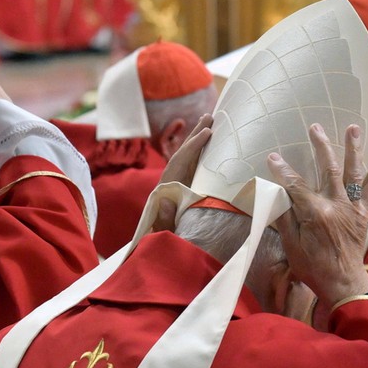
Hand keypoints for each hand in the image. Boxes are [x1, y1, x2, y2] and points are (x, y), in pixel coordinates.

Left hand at [151, 114, 212, 231]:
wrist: (158, 251)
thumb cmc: (165, 241)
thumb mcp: (166, 233)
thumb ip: (166, 219)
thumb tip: (167, 201)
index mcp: (167, 190)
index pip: (180, 163)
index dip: (193, 147)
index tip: (207, 133)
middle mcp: (170, 182)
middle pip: (183, 154)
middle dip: (195, 135)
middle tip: (209, 116)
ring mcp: (177, 183)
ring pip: (187, 157)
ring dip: (198, 140)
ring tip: (209, 121)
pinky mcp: (184, 187)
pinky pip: (192, 165)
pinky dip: (200, 152)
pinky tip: (209, 143)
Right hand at [267, 123, 367, 305]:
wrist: (342, 283)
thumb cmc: (312, 267)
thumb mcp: (290, 244)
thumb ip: (285, 216)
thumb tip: (277, 194)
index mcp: (315, 213)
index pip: (296, 185)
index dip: (283, 170)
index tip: (273, 156)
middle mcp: (337, 205)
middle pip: (328, 169)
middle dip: (321, 146)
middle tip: (315, 127)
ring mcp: (352, 208)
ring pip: (353, 172)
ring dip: (353, 149)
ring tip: (354, 128)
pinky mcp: (363, 214)